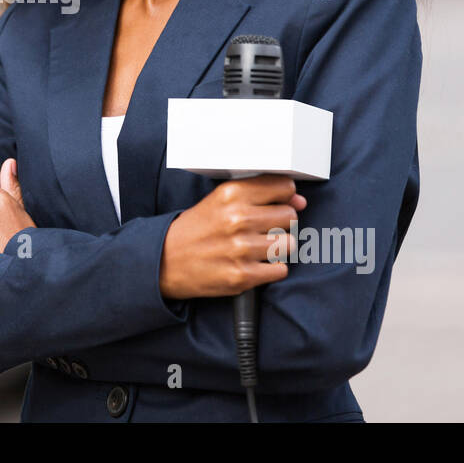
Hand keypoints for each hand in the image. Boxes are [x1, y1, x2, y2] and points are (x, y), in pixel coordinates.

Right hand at [159, 174, 307, 299]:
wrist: (164, 261)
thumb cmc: (196, 230)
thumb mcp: (220, 202)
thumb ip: (259, 197)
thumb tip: (299, 202)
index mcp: (231, 194)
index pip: (284, 187)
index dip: (284, 197)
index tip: (276, 204)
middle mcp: (237, 218)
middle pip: (290, 216)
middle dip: (281, 224)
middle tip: (262, 230)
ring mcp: (240, 248)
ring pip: (288, 244)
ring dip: (277, 248)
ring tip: (257, 248)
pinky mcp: (242, 275)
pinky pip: (280, 270)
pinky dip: (271, 269)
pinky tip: (253, 264)